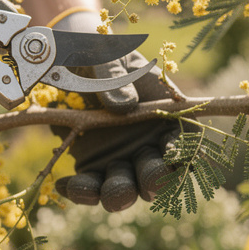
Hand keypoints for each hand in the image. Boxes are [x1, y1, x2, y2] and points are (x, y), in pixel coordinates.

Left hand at [49, 11, 179, 211]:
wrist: (68, 61)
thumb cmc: (98, 54)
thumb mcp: (105, 56)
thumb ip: (114, 76)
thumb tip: (122, 105)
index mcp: (166, 117)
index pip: (186, 142)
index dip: (184, 153)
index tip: (169, 151)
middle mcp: (148, 146)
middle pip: (159, 176)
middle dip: (153, 181)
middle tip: (146, 179)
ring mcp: (121, 160)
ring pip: (126, 190)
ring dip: (118, 195)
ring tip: (101, 190)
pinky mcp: (92, 167)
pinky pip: (89, 188)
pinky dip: (79, 191)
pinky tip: (62, 183)